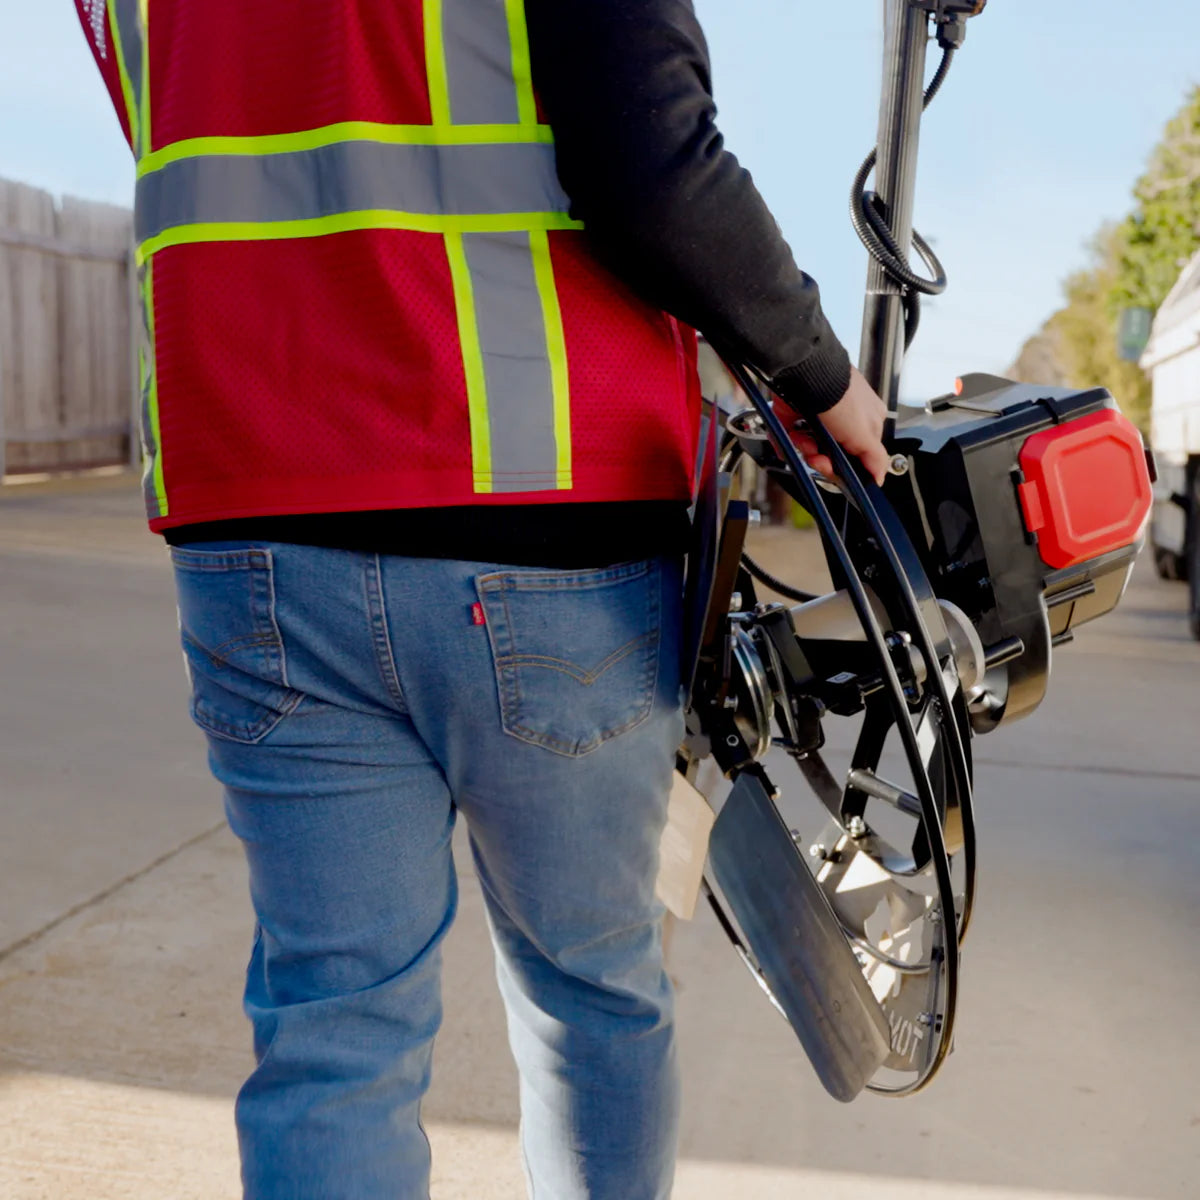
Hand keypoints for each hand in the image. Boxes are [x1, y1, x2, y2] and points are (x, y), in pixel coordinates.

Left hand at [773, 367, 889, 484]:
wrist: (808, 376)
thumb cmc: (840, 397)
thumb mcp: (864, 433)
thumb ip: (875, 457)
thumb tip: (880, 478)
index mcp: (865, 422)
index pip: (856, 456)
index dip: (844, 468)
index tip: (835, 470)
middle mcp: (842, 418)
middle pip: (830, 454)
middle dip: (822, 459)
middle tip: (817, 457)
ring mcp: (817, 416)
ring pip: (809, 447)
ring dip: (805, 449)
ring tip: (803, 440)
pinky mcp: (795, 414)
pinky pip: (789, 437)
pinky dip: (787, 441)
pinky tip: (791, 438)